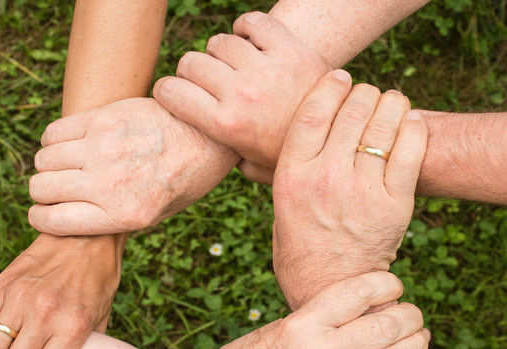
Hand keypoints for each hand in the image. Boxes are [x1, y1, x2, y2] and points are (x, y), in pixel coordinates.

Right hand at [28, 97, 237, 235]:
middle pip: (41, 188)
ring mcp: (104, 149)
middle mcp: (109, 183)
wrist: (207, 137)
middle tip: (59, 188)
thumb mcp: (154, 215)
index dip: (40, 217)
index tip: (45, 212)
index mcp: (123, 215)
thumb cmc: (181, 181)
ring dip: (49, 165)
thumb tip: (68, 218)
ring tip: (67, 165)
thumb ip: (112, 219)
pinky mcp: (103, 119)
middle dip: (44, 192)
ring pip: (43, 159)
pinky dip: (53, 140)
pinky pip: (54, 132)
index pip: (51, 221)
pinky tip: (70, 144)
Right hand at [153, 11, 329, 181]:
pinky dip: (247, 28)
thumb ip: (224, 158)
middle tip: (207, 82)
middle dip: (192, 72)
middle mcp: (241, 94)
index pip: (171, 92)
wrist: (340, 138)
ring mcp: (266, 69)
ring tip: (233, 66)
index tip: (174, 94)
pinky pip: (253, 22)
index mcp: (226, 125)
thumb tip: (203, 154)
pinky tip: (251, 43)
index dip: (167, 91)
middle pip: (191, 62)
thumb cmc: (289, 155)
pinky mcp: (290, 49)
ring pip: (220, 42)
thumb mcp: (252, 168)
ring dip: (221, 52)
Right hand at [200, 272, 428, 348]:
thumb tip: (361, 304)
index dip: (386, 283)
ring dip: (415, 345)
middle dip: (409, 315)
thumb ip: (318, 317)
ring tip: (419, 335)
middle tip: (412, 312)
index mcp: (302, 324)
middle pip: (384, 326)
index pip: (359, 292)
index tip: (393, 283)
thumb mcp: (278, 325)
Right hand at [272, 72, 427, 308]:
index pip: (313, 111)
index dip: (330, 85)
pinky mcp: (394, 205)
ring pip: (384, 123)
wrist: (330, 290)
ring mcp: (362, 191)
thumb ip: (281, 172)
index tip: (341, 76)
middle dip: (364, 93)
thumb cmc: (300, 247)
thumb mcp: (279, 207)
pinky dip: (414, 127)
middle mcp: (325, 178)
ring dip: (391, 104)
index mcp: (292, 176)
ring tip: (392, 104)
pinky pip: (411, 149)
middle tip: (368, 96)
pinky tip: (410, 123)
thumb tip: (264, 148)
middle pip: (352, 110)